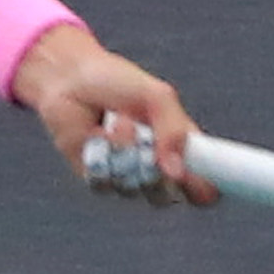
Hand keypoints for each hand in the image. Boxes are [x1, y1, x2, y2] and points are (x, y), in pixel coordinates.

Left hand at [15, 31, 210, 199]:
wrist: (70, 77)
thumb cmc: (117, 82)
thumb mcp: (158, 97)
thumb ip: (174, 130)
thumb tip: (177, 172)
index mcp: (179, 150)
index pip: (203, 187)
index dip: (203, 189)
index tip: (192, 173)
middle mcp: (155, 169)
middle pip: (167, 196)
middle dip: (155, 168)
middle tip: (147, 138)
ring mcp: (126, 176)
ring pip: (134, 187)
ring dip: (126, 150)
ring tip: (118, 120)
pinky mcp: (97, 178)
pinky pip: (105, 183)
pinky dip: (102, 154)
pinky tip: (97, 133)